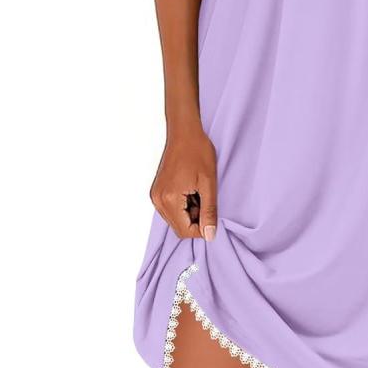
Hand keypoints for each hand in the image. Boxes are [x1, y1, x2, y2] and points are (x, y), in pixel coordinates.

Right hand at [151, 117, 218, 240]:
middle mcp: (158, 200)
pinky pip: (171, 208)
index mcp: (169, 199)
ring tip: (199, 192)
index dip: (202, 228)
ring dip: (189, 212)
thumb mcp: (209, 183)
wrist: (184, 132)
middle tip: (205, 198)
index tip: (212, 212)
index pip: (184, 231)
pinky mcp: (157, 190)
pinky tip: (191, 189)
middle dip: (195, 219)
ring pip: (175, 218)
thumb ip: (209, 211)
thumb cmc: (198, 152)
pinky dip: (183, 205)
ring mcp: (156, 195)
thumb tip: (209, 236)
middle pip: (178, 227)